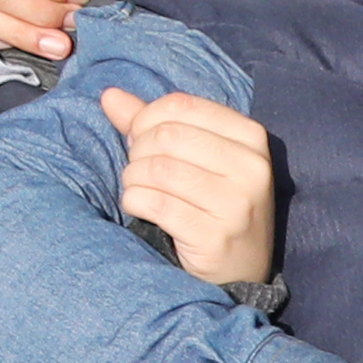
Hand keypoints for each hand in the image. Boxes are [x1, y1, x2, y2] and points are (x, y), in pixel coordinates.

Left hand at [100, 86, 280, 290]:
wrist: (239, 268)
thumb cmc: (210, 202)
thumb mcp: (194, 156)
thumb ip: (152, 122)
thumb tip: (110, 95)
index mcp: (251, 137)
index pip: (181, 106)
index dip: (146, 118)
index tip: (139, 138)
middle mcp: (252, 168)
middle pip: (167, 136)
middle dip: (138, 151)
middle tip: (138, 169)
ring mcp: (237, 204)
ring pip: (158, 169)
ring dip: (133, 178)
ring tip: (138, 189)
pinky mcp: (216, 236)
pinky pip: (155, 203)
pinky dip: (134, 200)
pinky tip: (140, 207)